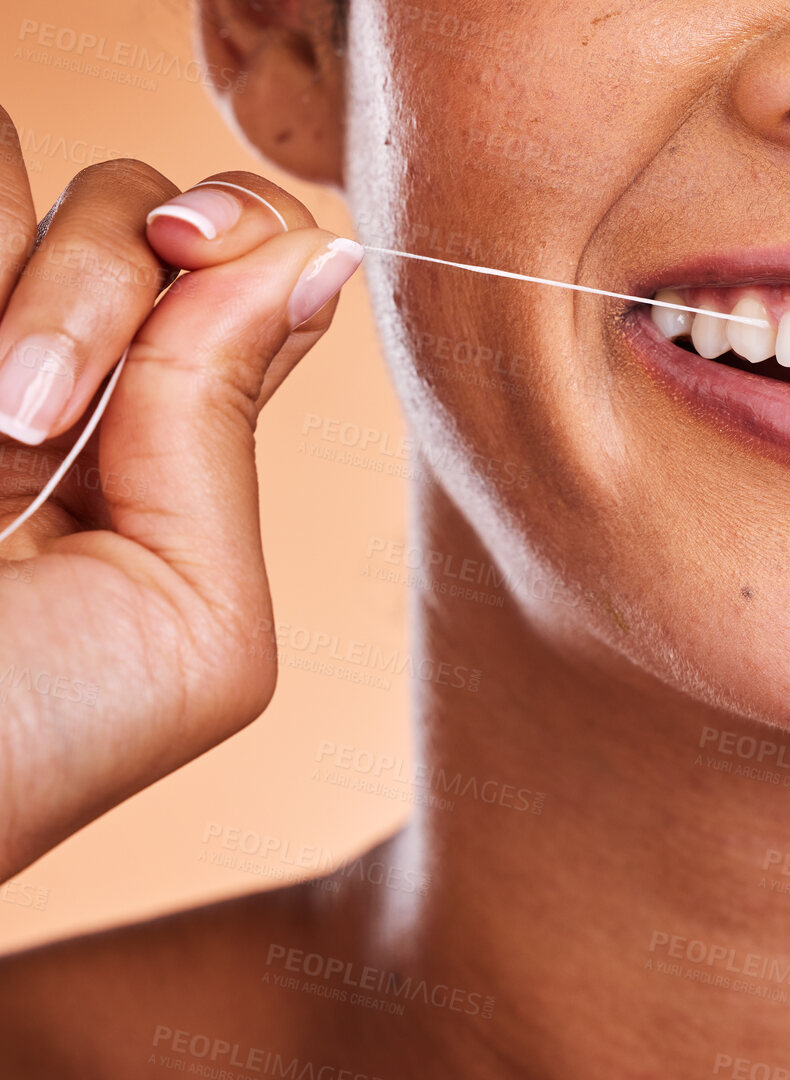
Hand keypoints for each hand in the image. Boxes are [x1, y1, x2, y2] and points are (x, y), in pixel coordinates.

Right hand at [0, 103, 359, 878]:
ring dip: (46, 272)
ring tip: (3, 413)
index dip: (249, 233)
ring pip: (22, 176)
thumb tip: (312, 257)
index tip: (206, 258)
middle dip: (114, 273)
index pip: (249, 267)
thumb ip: (229, 435)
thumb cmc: (27, 746)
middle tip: (39, 408)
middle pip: (139, 210)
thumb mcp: (192, 622)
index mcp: (160, 443)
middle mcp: (59, 373)